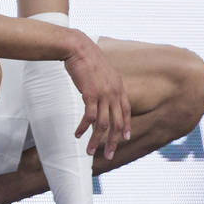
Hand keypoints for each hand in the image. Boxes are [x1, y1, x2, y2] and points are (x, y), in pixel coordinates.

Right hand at [63, 38, 130, 159]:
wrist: (78, 48)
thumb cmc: (86, 58)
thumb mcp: (102, 71)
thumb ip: (106, 83)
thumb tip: (102, 92)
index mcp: (119, 87)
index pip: (126, 111)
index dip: (126, 126)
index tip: (125, 139)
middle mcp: (114, 92)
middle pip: (117, 123)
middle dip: (113, 142)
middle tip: (109, 155)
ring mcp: (104, 94)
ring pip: (103, 124)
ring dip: (96, 140)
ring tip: (90, 151)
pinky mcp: (91, 94)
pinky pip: (89, 117)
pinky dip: (84, 128)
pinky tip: (77, 134)